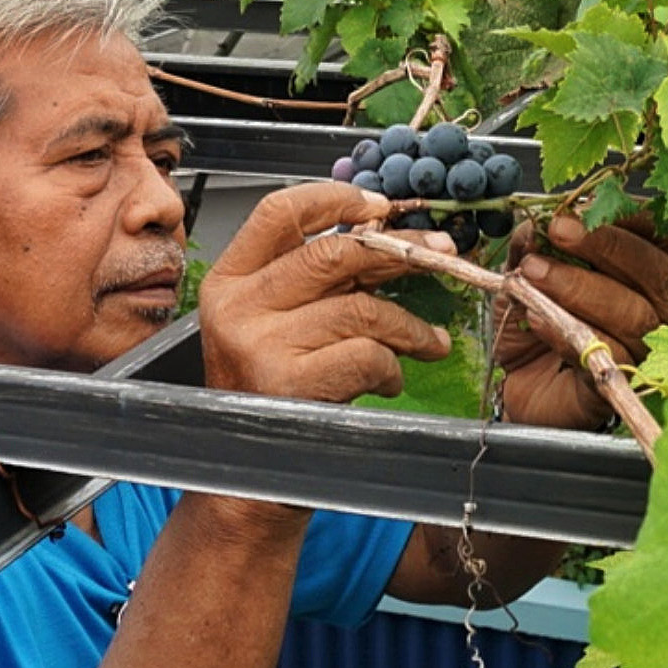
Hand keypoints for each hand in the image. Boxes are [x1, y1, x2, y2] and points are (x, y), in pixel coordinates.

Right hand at [198, 182, 457, 403]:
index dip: (335, 199)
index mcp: (228, 281)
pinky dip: (392, 366)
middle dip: (398, 251)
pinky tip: (391, 379)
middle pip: (331, 253)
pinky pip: (366, 354)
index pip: (278, 212)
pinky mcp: (289, 385)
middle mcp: (236, 307)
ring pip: (360, 308)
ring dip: (409, 325)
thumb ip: (315, 281)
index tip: (381, 207)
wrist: (247, 467)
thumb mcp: (274, 323)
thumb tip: (388, 238)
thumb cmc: (268, 392)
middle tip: (440, 254)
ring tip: (427, 342)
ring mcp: (259, 345)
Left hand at [493, 211, 667, 430]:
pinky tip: (540, 320)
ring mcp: (643, 347)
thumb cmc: (533, 327)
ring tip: (534, 274)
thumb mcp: (525, 276)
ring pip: (632, 312)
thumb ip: (532, 248)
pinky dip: (569, 334)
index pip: (656, 236)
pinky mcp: (621, 382)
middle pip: (653, 269)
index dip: (628, 217)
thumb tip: (535, 224)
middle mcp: (652, 307)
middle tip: (559, 231)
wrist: (518, 385)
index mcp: (638, 271)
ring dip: (578, 287)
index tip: (582, 208)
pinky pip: (608, 354)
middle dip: (605, 245)